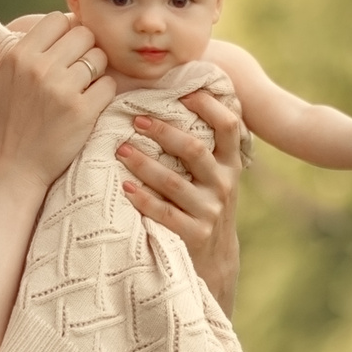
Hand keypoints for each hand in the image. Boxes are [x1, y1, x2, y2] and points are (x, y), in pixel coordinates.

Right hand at [0, 14, 112, 187]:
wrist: (11, 170)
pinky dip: (104, 92)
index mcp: (19, 57)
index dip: (66, 30)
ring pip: (99, 58)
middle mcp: (41, 68)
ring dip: (96, 70)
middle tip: (79, 66)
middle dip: (85, 47)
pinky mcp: (83, 111)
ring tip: (85, 85)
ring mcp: (63, 89)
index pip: (57, 19)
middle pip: (84, 34)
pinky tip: (91, 102)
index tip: (66, 46)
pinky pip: (109, 85)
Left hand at [119, 90, 246, 312]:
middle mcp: (224, 184)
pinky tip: (125, 187)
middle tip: (137, 119)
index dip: (208, 105)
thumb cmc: (206, 203)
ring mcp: (210, 211)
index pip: (228, 125)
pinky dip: (143, 198)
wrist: (215, 259)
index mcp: (230, 164)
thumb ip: (205, 145)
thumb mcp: (216, 175)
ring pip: (175, 181)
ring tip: (121, 149)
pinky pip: (164, 213)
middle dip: (164, 132)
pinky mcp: (194, 234)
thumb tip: (179, 98)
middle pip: (195, 149)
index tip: (182, 93)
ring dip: (145, 163)